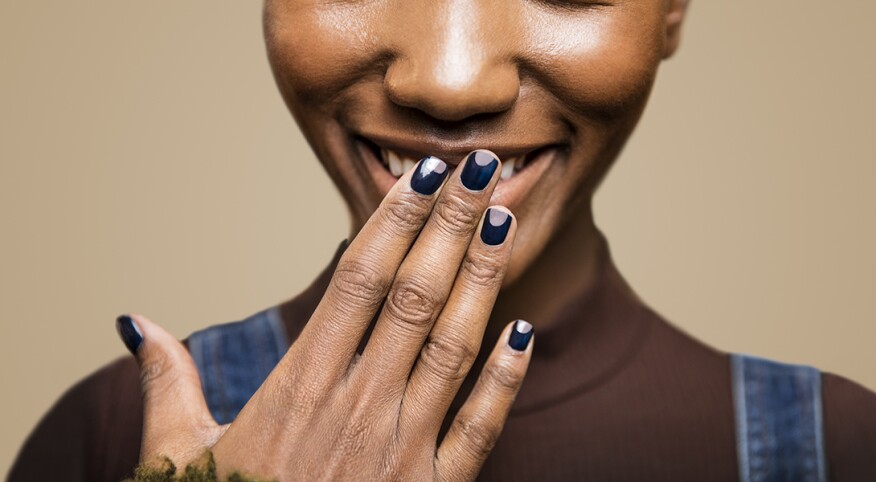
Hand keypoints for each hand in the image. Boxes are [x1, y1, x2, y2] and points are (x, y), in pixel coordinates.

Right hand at [118, 150, 533, 480]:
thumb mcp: (176, 456)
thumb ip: (167, 383)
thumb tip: (135, 324)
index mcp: (296, 390)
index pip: (357, 281)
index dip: (394, 221)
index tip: (422, 175)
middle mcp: (355, 409)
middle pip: (412, 296)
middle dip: (450, 225)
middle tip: (478, 166)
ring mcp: (399, 451)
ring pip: (451, 346)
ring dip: (482, 280)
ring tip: (502, 221)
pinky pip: (480, 429)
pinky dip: (507, 381)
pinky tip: (525, 333)